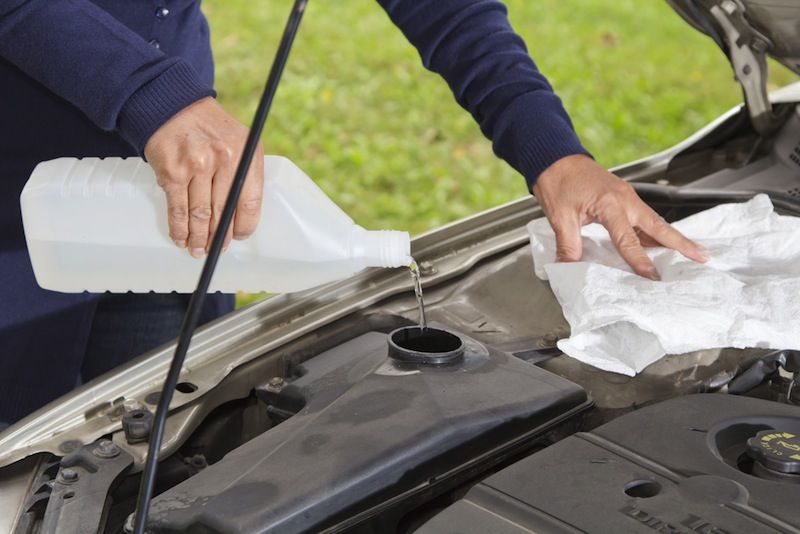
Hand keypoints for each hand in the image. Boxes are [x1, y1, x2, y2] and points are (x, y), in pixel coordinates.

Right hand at [144, 97, 263, 257]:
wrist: (174, 106)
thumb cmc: (211, 129)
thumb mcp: (241, 142)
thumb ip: (245, 173)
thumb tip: (241, 215)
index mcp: (247, 154)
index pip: (250, 202)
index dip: (245, 226)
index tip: (240, 236)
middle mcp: (224, 160)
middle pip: (224, 212)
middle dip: (220, 237)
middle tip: (217, 249)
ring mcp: (197, 166)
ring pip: (200, 214)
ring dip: (198, 238)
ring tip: (198, 250)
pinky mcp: (172, 172)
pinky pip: (177, 209)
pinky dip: (178, 228)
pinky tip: (180, 238)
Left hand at [532, 154, 707, 279]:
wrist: (556, 157)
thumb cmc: (558, 180)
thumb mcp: (559, 216)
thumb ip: (568, 244)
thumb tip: (570, 268)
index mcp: (610, 202)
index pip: (628, 239)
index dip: (640, 260)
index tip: (652, 276)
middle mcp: (625, 199)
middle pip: (658, 226)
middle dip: (681, 243)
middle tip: (701, 257)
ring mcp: (626, 197)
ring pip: (653, 222)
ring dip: (671, 238)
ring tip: (690, 254)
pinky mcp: (622, 198)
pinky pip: (643, 219)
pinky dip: (655, 233)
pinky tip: (660, 245)